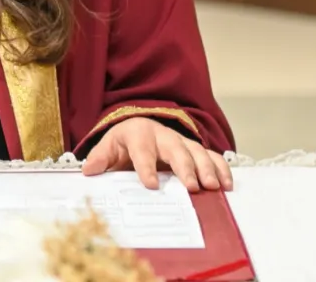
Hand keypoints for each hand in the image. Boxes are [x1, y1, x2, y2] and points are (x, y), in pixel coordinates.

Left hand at [82, 117, 231, 191]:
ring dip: (207, 169)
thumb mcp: (109, 146)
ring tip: (213, 187)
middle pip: (176, 149)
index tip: (151, 185)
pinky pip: (212, 156)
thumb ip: (100, 158)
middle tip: (192, 187)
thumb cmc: (125, 142)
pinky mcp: (195, 149)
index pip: (142, 150)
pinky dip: (221, 168)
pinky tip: (227, 185)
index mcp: (139, 134)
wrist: (140, 127)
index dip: (146, 167)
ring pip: (198, 151)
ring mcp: (182, 141)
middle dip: (185, 168)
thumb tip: (88, 170)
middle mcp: (163, 135)